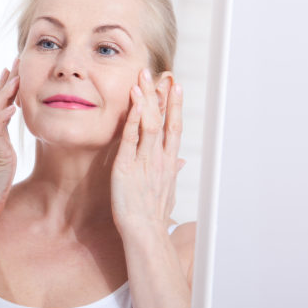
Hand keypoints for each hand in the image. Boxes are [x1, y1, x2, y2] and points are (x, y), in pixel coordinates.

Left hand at [110, 68, 184, 232]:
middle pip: (164, 120)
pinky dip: (132, 116)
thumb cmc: (153, 217)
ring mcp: (144, 161)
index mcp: (168, 163)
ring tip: (144, 77)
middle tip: (163, 72)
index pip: (174, 128)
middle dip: (164, 95)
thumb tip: (180, 162)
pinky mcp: (127, 166)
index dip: (175, 106)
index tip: (176, 86)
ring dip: (147, 98)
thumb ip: (172, 173)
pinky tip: (132, 99)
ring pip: (149, 123)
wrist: (145, 234)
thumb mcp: (167, 192)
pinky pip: (130, 137)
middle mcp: (159, 158)